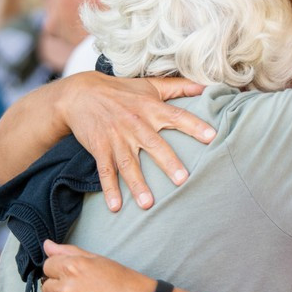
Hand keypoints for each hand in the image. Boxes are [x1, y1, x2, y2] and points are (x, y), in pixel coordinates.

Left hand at [41, 240, 154, 291]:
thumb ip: (70, 252)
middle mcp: (67, 290)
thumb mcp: (101, 261)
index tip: (72, 273)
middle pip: (47, 288)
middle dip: (59, 287)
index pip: (48, 266)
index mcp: (74, 268)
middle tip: (82, 289)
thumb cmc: (128, 284)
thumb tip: (47, 245)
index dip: (60, 269)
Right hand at [55, 71, 214, 210]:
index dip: (194, 126)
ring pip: (128, 163)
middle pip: (153, 144)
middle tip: (182, 180)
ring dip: (137, 184)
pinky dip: (109, 189)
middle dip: (168, 162)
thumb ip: (178, 87)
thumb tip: (205, 87)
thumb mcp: (149, 85)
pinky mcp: (99, 148)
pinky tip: (115, 206)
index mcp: (150, 108)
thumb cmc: (120, 90)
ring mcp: (116, 137)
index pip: (176, 116)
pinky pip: (105, 170)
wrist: (80, 94)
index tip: (212, 137)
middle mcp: (134, 123)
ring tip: (148, 205)